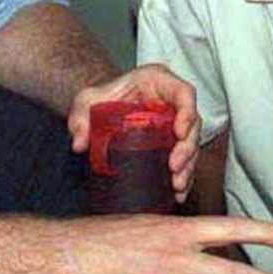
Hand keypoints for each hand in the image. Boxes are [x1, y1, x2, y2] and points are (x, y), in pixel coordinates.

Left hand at [67, 64, 202, 198]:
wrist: (100, 108)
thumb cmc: (100, 97)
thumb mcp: (86, 102)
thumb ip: (80, 118)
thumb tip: (79, 144)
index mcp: (158, 81)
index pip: (184, 92)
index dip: (187, 112)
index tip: (179, 133)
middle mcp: (171, 101)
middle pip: (193, 123)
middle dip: (187, 148)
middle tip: (175, 167)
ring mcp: (174, 123)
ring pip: (192, 144)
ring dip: (188, 166)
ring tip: (177, 185)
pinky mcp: (171, 142)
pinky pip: (185, 158)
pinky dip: (184, 176)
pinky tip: (178, 192)